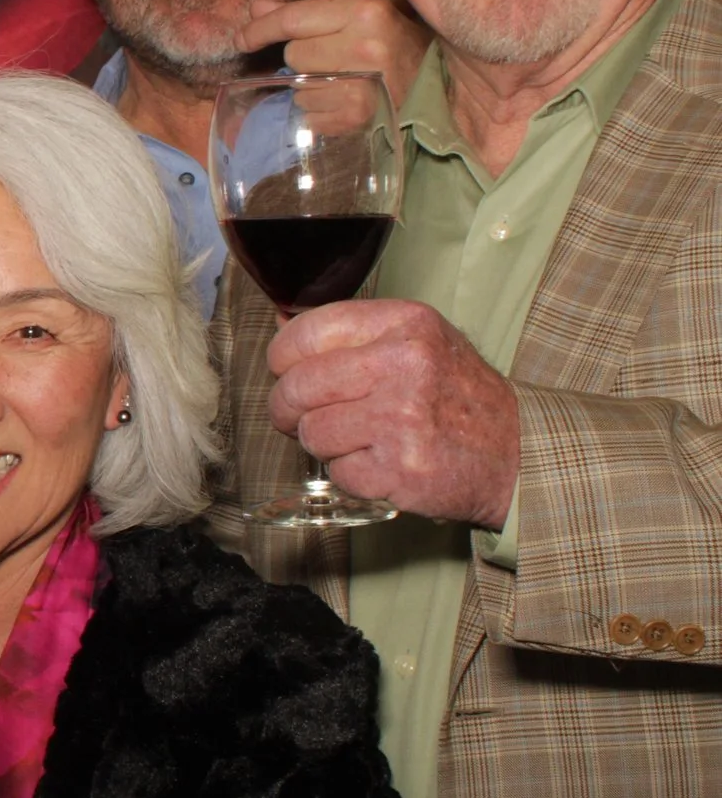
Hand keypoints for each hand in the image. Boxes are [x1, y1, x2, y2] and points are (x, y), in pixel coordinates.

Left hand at [243, 0, 428, 109]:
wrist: (435, 86)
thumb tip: (256, 8)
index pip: (293, 20)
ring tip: (344, 82)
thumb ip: (304, 14)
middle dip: (303, 59)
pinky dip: (320, 111)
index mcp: (364, 13)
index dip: (259, 29)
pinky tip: (345, 103)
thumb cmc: (392, 45)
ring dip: (311, 88)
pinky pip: (310, 114)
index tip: (241, 38)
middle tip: (333, 59)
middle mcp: (364, 47)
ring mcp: (362, 86)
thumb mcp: (356, 18)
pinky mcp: (358, 118)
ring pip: (299, 89)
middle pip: (293, 56)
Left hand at [267, 299, 518, 527]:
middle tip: (296, 417)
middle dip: (286, 408)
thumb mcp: (417, 341)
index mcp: (404, 324)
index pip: (306, 332)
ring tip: (354, 439)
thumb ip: (353, 335)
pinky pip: (337, 471)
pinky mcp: (400, 468)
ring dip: (321, 443)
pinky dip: (349, 473)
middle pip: (297, 386)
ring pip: (311, 432)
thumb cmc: (456, 395)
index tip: (284, 371)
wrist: (518, 451)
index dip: (282, 357)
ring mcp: (402, 418)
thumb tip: (279, 326)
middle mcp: (404, 365)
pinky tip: (378, 462)